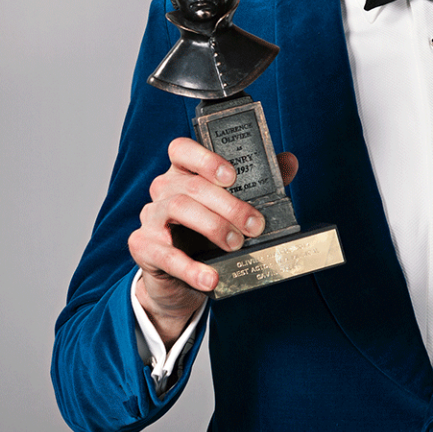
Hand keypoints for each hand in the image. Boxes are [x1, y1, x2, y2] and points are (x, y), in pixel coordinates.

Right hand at [128, 137, 299, 340]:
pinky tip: (210, 277)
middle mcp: (163, 190)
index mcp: (182, 174)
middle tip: (255, 225)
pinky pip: (165, 254)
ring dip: (212, 226)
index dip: (206, 158)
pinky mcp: (143, 247)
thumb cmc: (205, 237)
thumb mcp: (231, 211)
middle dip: (228, 204)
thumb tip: (289, 162)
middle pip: (191, 185)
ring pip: (177, 209)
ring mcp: (151, 217)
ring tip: (236, 244)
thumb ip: (258, 185)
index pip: (183, 150)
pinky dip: (190, 267)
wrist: (178, 280)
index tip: (232, 176)